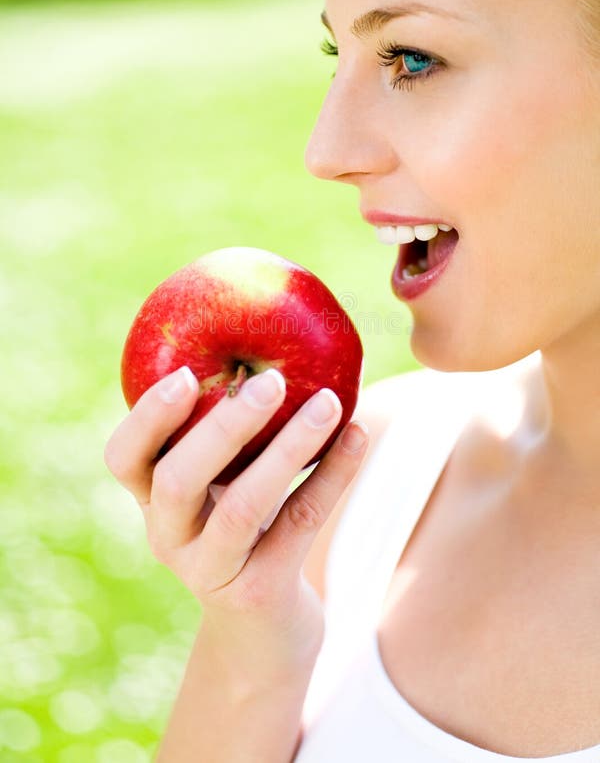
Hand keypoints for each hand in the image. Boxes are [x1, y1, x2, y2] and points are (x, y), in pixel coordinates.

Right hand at [104, 366, 368, 679]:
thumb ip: (224, 435)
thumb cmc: (242, 532)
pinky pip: (299, 525)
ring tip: (330, 402)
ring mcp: (213, 570)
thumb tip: (270, 344)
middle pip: (179, 480)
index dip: (148, 416)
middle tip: (271, 381)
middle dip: (224, 426)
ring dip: (289, 449)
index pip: (124, 458)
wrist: (262, 633)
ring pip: (243, 506)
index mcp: (152, 501)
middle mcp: (170, 537)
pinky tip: (358, 436)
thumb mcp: (218, 487)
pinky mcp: (260, 592)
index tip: (187, 374)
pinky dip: (332, 476)